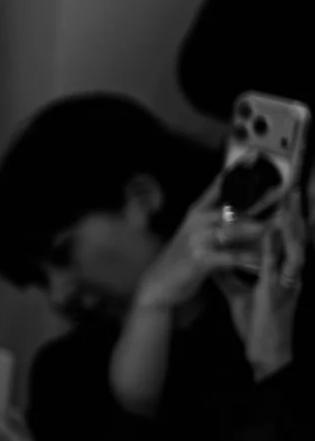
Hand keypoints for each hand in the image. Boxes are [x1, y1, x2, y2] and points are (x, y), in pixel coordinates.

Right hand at [132, 185, 268, 315]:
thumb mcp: (199, 235)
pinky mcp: (200, 258)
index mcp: (197, 212)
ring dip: (258, 229)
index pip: (218, 187)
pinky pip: (231, 256)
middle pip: (233, 207)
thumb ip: (222, 224)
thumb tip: (252, 217)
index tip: (251, 158)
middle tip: (279, 195)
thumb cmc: (184, 259)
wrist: (160, 282)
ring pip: (234, 229)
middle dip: (259, 203)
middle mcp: (197, 221)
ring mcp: (197, 239)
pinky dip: (248, 258)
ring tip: (275, 226)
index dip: (234, 172)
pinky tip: (261, 259)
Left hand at [228, 185, 305, 378]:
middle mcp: (289, 274)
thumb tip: (215, 260)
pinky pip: (278, 266)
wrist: (264, 348)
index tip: (284, 196)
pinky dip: (275, 247)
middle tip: (295, 189)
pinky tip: (271, 232)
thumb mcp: (239, 293)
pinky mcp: (278, 291)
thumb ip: (229, 275)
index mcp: (281, 272)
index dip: (288, 218)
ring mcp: (286, 281)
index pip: (286, 239)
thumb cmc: (256, 321)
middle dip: (296, 214)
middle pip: (297, 238)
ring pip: (295, 246)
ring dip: (292, 224)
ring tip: (290, 202)